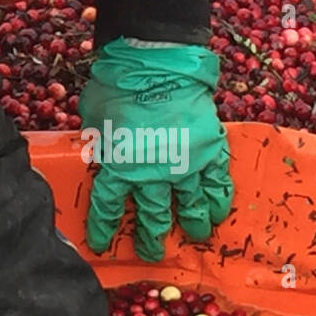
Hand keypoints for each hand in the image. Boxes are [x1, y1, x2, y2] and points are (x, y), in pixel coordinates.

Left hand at [77, 38, 233, 261]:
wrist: (156, 63)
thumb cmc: (117, 85)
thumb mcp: (95, 117)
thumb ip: (100, 140)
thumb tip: (100, 149)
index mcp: (118, 167)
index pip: (108, 207)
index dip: (104, 228)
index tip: (101, 243)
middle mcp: (152, 174)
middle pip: (152, 215)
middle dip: (150, 237)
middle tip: (152, 251)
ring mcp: (184, 165)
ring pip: (190, 205)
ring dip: (192, 223)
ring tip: (195, 236)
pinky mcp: (209, 151)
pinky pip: (217, 183)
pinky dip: (219, 200)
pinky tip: (220, 212)